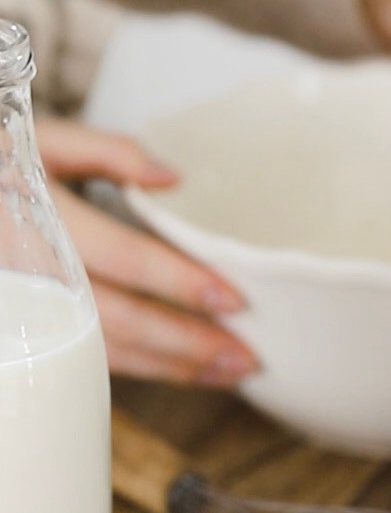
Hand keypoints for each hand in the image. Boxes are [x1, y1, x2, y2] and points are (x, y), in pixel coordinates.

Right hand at [36, 117, 258, 386]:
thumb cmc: (7, 164)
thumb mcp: (48, 141)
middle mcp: (32, 270)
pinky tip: (185, 370)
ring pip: (104, 349)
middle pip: (119, 317)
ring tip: (228, 372)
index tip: (232, 299)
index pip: (122, 257)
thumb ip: (110, 151)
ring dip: (170, 366)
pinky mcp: (33, 330)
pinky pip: (89, 358)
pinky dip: (142, 367)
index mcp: (41, 215)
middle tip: (245, 357)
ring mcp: (28, 307)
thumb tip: (172, 177)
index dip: (178, 282)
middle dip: (185, 342)